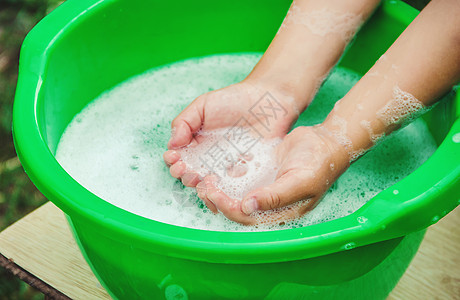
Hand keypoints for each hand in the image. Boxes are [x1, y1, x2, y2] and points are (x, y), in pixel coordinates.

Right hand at [163, 81, 299, 210]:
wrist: (267, 102)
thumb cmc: (234, 100)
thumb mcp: (203, 105)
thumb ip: (184, 122)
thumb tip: (172, 144)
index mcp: (195, 144)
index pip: (177, 159)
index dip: (172, 161)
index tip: (174, 157)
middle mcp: (208, 159)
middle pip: (190, 175)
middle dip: (184, 175)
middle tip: (186, 170)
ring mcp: (226, 168)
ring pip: (209, 185)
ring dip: (200, 186)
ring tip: (200, 179)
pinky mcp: (244, 174)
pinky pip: (233, 187)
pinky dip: (225, 189)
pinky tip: (222, 184)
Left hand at [197, 126, 349, 224]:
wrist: (326, 142)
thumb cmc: (319, 163)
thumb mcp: (300, 181)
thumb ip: (275, 196)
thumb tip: (248, 207)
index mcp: (280, 212)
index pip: (248, 218)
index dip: (229, 208)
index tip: (214, 194)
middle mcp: (271, 205)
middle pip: (238, 209)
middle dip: (219, 199)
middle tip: (203, 185)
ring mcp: (265, 190)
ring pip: (237, 196)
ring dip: (220, 190)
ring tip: (205, 179)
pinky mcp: (262, 175)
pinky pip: (241, 180)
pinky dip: (227, 177)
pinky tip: (215, 169)